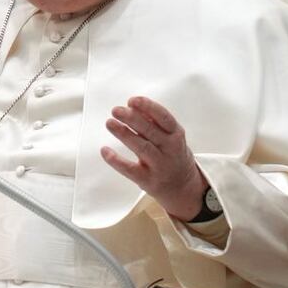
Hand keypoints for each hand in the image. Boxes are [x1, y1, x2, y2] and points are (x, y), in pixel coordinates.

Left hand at [101, 96, 206, 220]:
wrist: (183, 187)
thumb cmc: (172, 155)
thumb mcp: (171, 137)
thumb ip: (155, 123)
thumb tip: (134, 106)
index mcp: (176, 135)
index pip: (164, 118)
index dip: (148, 107)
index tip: (132, 100)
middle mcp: (170, 150)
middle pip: (150, 131)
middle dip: (132, 118)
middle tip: (116, 110)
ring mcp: (159, 166)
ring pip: (141, 147)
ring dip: (124, 134)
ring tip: (110, 123)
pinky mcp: (147, 180)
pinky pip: (130, 170)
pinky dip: (116, 160)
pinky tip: (105, 151)